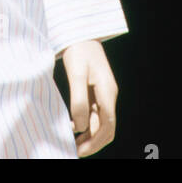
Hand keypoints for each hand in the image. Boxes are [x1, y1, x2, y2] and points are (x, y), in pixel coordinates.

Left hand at [61, 40, 117, 156]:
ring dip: (89, 135)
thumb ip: (79, 100)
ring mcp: (104, 93)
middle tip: (74, 150)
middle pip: (107, 128)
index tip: (79, 150)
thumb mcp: (76, 73)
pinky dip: (86, 124)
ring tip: (72, 143)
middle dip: (93, 143)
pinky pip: (95, 114)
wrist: (80, 31)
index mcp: (108, 91)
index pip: (107, 125)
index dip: (95, 142)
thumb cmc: (78, 50)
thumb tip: (80, 126)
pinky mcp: (96, 91)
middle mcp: (109, 95)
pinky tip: (73, 127)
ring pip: (101, 122)